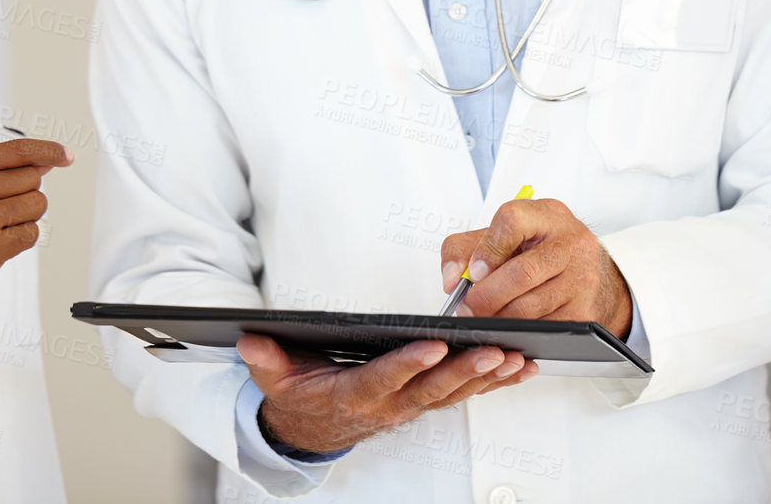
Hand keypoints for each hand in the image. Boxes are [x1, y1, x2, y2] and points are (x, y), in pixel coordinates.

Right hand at [238, 334, 536, 452]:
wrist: (312, 430)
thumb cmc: (301, 397)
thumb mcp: (275, 379)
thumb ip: (267, 360)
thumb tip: (250, 340)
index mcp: (355, 395)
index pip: (384, 378)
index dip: (409, 365)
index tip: (433, 346)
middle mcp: (390, 405)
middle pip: (431, 389)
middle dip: (464, 371)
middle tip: (494, 352)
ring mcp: (411, 406)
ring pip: (454, 393)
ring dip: (487, 377)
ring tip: (517, 359)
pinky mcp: (426, 401)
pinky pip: (464, 393)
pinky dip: (494, 382)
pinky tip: (520, 368)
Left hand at [441, 197, 632, 336]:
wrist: (588, 271)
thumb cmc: (540, 249)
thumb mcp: (507, 236)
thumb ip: (467, 248)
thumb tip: (451, 280)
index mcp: (547, 215)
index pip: (512, 221)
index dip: (488, 249)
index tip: (473, 272)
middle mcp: (571, 242)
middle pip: (522, 272)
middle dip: (486, 296)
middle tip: (466, 309)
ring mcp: (582, 278)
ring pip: (530, 306)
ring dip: (498, 318)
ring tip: (481, 320)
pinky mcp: (585, 311)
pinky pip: (543, 328)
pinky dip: (518, 332)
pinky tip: (507, 329)